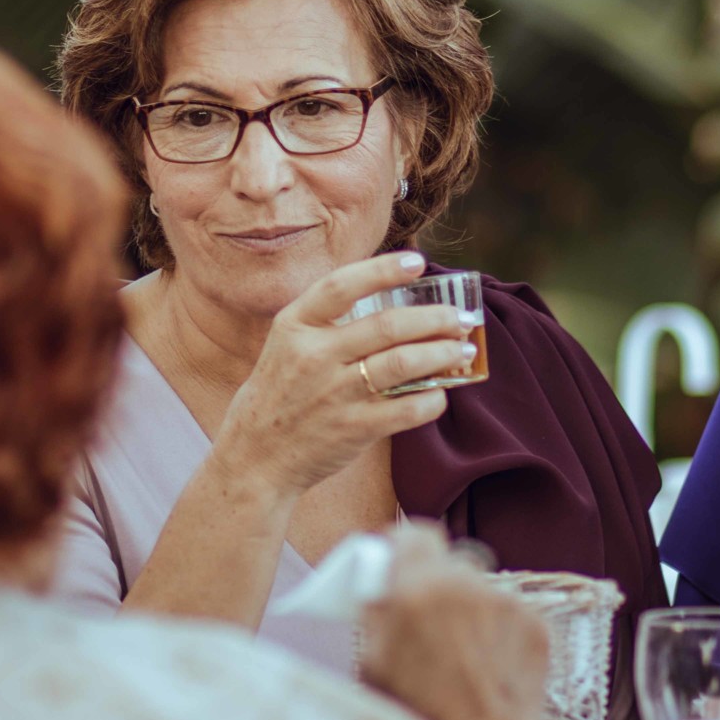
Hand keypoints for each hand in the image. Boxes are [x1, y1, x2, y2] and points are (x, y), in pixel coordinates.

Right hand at [210, 252, 473, 498]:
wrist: (256, 457)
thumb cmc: (280, 393)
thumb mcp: (287, 345)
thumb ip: (327, 322)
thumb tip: (392, 299)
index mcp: (295, 325)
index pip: (342, 285)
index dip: (383, 270)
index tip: (417, 262)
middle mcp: (314, 355)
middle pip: (387, 326)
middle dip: (434, 318)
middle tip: (460, 318)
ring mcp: (333, 393)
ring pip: (402, 364)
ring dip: (441, 354)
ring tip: (463, 351)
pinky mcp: (352, 428)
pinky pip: (405, 409)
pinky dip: (431, 399)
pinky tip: (442, 394)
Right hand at [359, 524, 549, 719]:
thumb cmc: (423, 714)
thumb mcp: (373, 663)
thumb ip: (376, 613)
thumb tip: (378, 585)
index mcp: (416, 588)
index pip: (414, 533)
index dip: (404, 545)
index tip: (398, 559)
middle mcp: (463, 583)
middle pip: (449, 559)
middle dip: (436, 581)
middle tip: (427, 614)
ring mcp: (503, 600)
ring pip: (480, 586)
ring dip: (467, 606)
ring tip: (460, 651)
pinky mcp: (534, 620)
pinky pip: (507, 611)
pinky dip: (496, 629)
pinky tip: (487, 664)